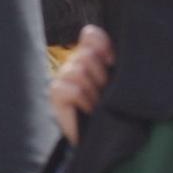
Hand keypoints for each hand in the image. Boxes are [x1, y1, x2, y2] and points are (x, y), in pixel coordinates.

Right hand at [49, 26, 114, 145]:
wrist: (100, 138)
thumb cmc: (112, 109)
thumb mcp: (118, 82)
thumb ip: (113, 62)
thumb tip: (111, 49)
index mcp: (91, 57)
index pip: (90, 35)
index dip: (102, 44)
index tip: (112, 62)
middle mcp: (74, 64)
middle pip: (86, 54)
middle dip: (101, 75)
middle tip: (104, 91)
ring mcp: (61, 78)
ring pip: (79, 71)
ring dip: (93, 91)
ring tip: (97, 103)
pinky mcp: (54, 93)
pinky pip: (71, 88)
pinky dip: (83, 100)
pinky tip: (87, 109)